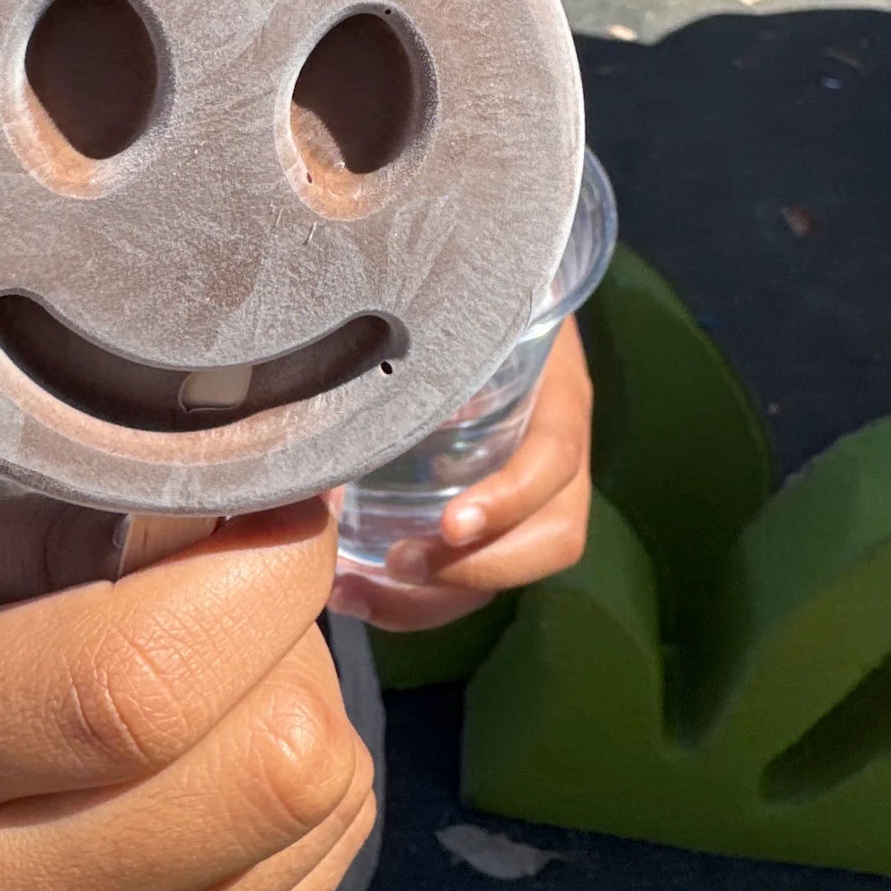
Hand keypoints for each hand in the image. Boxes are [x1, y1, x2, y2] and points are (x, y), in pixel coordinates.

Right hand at [0, 479, 371, 890]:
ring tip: (204, 675)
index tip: (282, 504)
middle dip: (287, 638)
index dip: (262, 573)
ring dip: (300, 702)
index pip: (144, 680)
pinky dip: (306, 777)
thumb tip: (246, 507)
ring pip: (319, 803)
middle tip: (222, 591)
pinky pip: (329, 855)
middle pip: (271, 762)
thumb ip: (88, 518)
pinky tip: (216, 748)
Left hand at [329, 315, 593, 630]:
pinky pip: (472, 571)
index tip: (451, 525)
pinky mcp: (492, 514)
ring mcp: (529, 488)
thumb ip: (422, 329)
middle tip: (396, 563)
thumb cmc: (467, 293)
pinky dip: (416, 597)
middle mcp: (555, 449)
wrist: (483, 292)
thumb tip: (334, 364)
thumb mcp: (458, 306)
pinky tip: (349, 591)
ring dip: (437, 598)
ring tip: (356, 593)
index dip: (510, 499)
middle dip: (476, 568)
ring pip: (508, 566)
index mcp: (556, 391)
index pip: (556, 457)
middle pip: (552, 536)